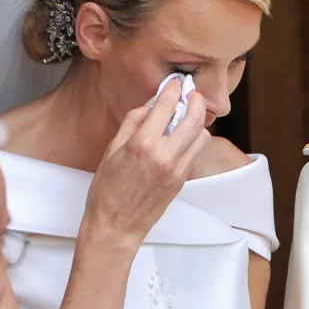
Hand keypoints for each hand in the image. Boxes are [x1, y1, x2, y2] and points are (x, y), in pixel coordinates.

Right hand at [83, 79, 210, 247]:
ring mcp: (177, 168)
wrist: (116, 225)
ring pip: (201, 134)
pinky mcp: (183, 180)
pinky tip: (183, 136)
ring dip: (197, 120)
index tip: (175, 83)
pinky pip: (196, 152)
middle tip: (191, 94)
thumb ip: (133, 122)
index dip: (173, 89)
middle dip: (195, 100)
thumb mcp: (112, 149)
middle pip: (194, 117)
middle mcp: (164, 155)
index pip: (167, 106)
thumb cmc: (107, 190)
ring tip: (187, 115)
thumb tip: (150, 104)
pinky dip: (193, 139)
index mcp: (142, 143)